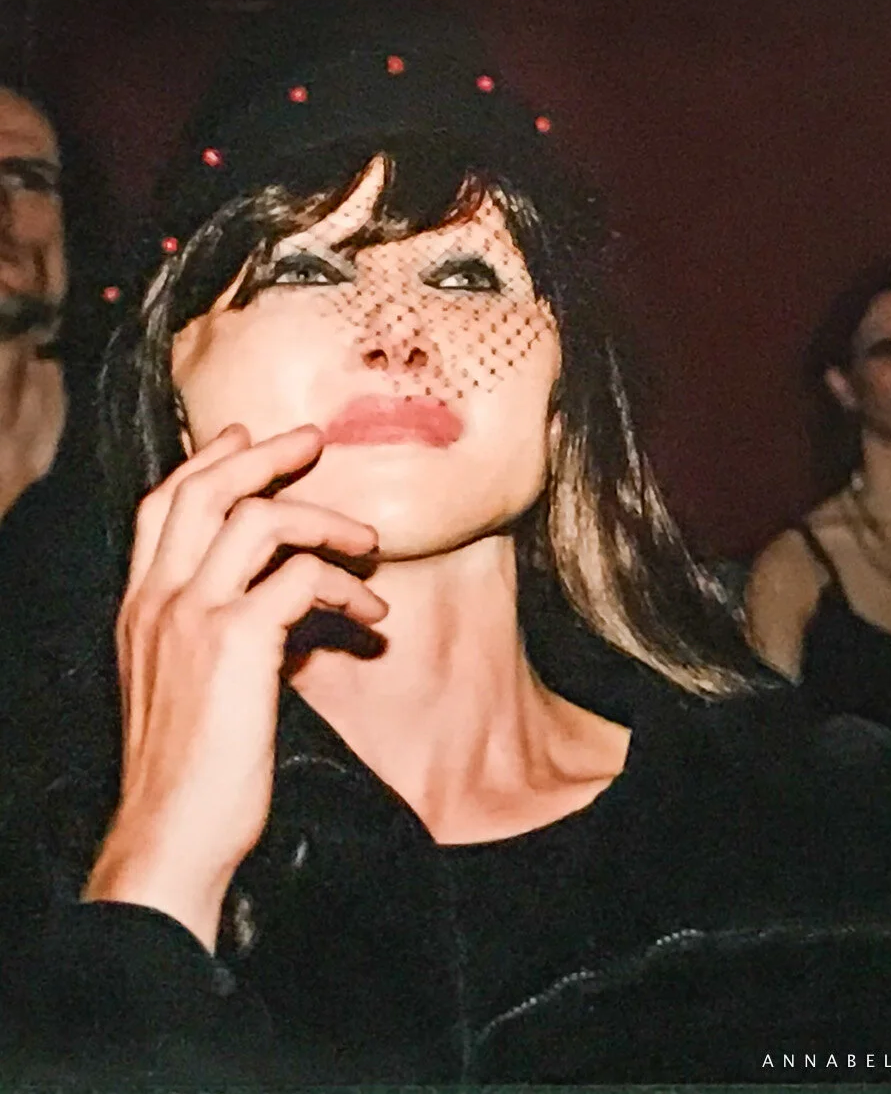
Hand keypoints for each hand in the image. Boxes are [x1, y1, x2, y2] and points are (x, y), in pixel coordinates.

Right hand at [83, 424, 385, 951]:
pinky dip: (344, 587)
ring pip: (257, 519)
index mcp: (137, 609)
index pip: (162, 507)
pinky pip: (300, 578)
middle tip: (314, 441)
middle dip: (263, 456)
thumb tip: (283, 601)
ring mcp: (189, 618)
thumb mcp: (195, 688)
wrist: (172, 835)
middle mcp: (154, 602)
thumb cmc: (195, 773)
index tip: (248, 436)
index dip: (207, 463)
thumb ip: (221, 635)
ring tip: (371, 544)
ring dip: (326, 521)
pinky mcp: (233, 642)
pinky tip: (371, 619)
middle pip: (202, 491)